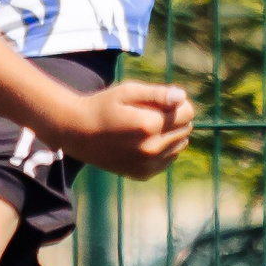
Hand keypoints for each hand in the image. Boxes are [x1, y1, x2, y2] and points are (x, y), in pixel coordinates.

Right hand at [55, 81, 193, 178]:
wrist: (77, 134)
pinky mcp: (143, 173)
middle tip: (149, 113)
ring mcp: (147, 164)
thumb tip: (181, 97)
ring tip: (146, 128)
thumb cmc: (103, 107)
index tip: (158, 101)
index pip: (187, 112)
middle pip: (186, 129)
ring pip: (180, 145)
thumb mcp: (127, 92)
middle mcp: (151, 148)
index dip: (176, 103)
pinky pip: (168, 159)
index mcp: (149, 125)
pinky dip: (163, 150)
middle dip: (174, 118)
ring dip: (170, 135)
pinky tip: (144, 142)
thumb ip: (157, 93)